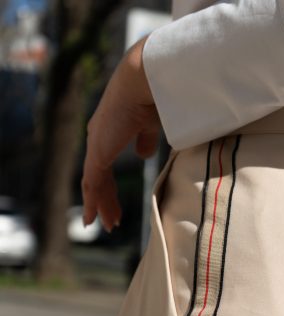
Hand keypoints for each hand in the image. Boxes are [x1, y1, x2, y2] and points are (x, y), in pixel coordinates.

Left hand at [82, 35, 159, 232]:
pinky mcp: (98, 154)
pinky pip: (93, 185)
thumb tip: (142, 155)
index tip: (114, 203)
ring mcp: (96, 147)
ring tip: (105, 225)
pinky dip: (93, 203)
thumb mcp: (150, 125)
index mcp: (108, 132)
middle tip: (110, 220)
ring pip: (94, 185)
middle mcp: (98, 139)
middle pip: (97, 179)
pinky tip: (94, 218)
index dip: (109, 187)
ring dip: (100, 206)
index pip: (104, 167)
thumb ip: (144, 140)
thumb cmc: (152, 97)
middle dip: (104, 200)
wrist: (144, 83)